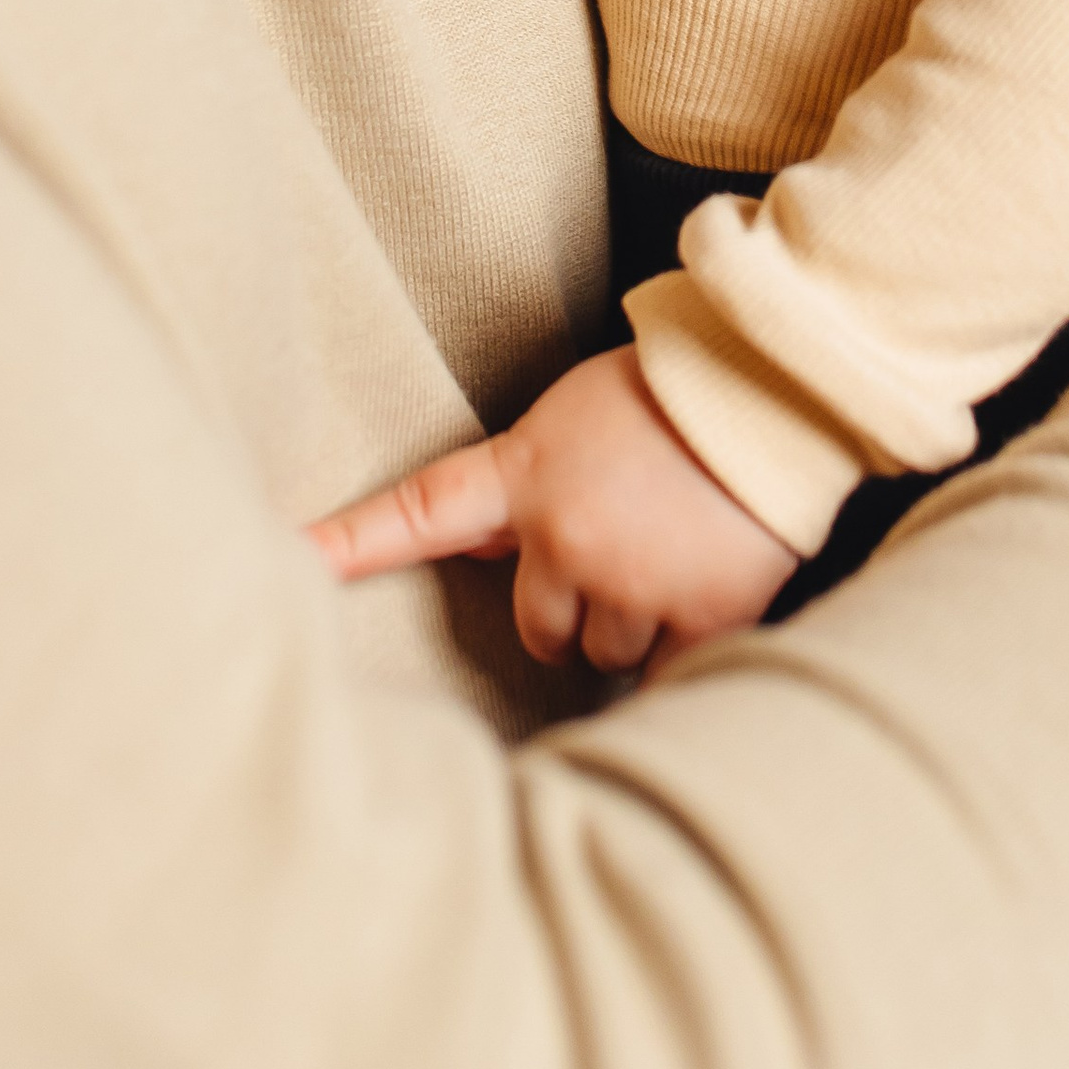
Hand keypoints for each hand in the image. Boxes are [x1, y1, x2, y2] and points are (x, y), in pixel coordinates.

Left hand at [309, 347, 798, 671]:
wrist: (776, 392)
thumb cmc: (671, 397)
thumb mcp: (572, 421)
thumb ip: (520, 490)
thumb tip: (470, 549)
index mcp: (527, 476)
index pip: (418, 514)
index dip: (349, 546)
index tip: (291, 565)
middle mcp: (567, 536)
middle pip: (539, 628)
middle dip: (574, 608)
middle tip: (625, 553)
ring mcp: (633, 579)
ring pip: (605, 655)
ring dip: (634, 627)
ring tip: (678, 557)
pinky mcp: (701, 614)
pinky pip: (670, 675)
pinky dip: (687, 648)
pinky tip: (710, 592)